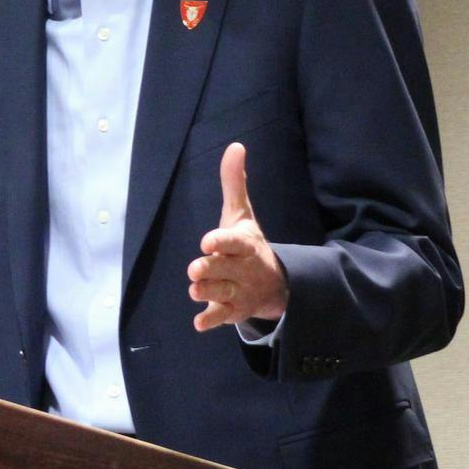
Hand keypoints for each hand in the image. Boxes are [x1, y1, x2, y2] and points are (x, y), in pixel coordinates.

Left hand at [189, 142, 287, 329]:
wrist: (274, 283)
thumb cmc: (247, 244)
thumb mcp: (242, 215)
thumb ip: (235, 183)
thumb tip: (235, 146)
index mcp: (245, 244)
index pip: (234, 242)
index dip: (222, 242)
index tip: (207, 241)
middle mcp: (243, 269)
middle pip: (226, 270)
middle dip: (211, 269)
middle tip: (194, 269)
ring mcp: (239, 291)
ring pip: (222, 294)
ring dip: (208, 293)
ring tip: (194, 289)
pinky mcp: (234, 311)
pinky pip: (223, 318)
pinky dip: (211, 320)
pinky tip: (199, 322)